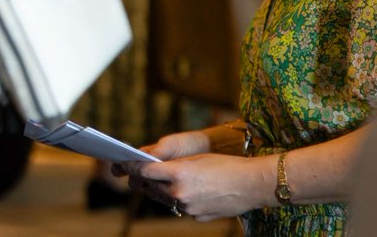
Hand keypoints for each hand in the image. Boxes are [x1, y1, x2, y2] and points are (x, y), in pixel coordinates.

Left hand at [130, 152, 270, 221]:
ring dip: (159, 191)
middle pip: (151, 187)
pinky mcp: (197, 216)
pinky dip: (178, 200)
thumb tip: (156, 169)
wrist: (252, 184)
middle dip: (144, 180)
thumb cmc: (225, 165)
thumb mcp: (196, 159)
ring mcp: (188, 208)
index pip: (145, 171)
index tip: (125, 163)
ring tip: (158, 182)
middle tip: (137, 172)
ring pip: (164, 199)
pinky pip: (180, 208)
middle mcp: (179, 193)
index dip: (132, 167)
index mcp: (178, 173)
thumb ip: (174, 165)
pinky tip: (184, 192)